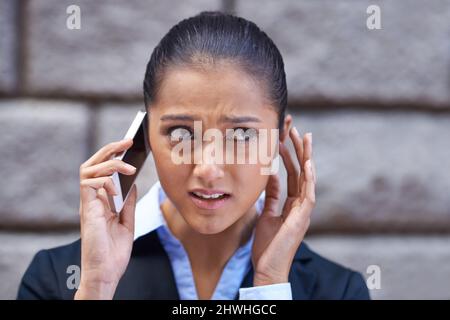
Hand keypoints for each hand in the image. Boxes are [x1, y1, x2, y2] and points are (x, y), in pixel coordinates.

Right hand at [75, 139, 137, 298]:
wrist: (106, 272)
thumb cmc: (114, 252)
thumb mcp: (127, 223)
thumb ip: (127, 203)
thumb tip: (133, 184)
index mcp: (101, 201)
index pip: (102, 170)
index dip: (114, 155)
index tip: (130, 146)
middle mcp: (92, 199)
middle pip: (92, 164)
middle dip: (109, 148)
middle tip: (128, 140)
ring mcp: (88, 204)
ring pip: (89, 169)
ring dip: (110, 163)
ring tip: (130, 167)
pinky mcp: (86, 210)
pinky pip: (89, 183)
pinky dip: (105, 180)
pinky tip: (118, 189)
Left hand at [252, 127, 315, 285]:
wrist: (268, 267)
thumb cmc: (267, 244)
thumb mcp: (267, 213)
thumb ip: (271, 195)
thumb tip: (270, 175)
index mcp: (292, 202)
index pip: (292, 172)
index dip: (288, 153)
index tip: (282, 135)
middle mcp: (300, 203)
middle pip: (300, 170)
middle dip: (297, 148)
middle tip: (293, 127)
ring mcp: (303, 210)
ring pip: (307, 178)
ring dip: (305, 157)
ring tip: (303, 136)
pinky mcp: (303, 218)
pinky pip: (308, 194)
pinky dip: (309, 178)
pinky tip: (308, 163)